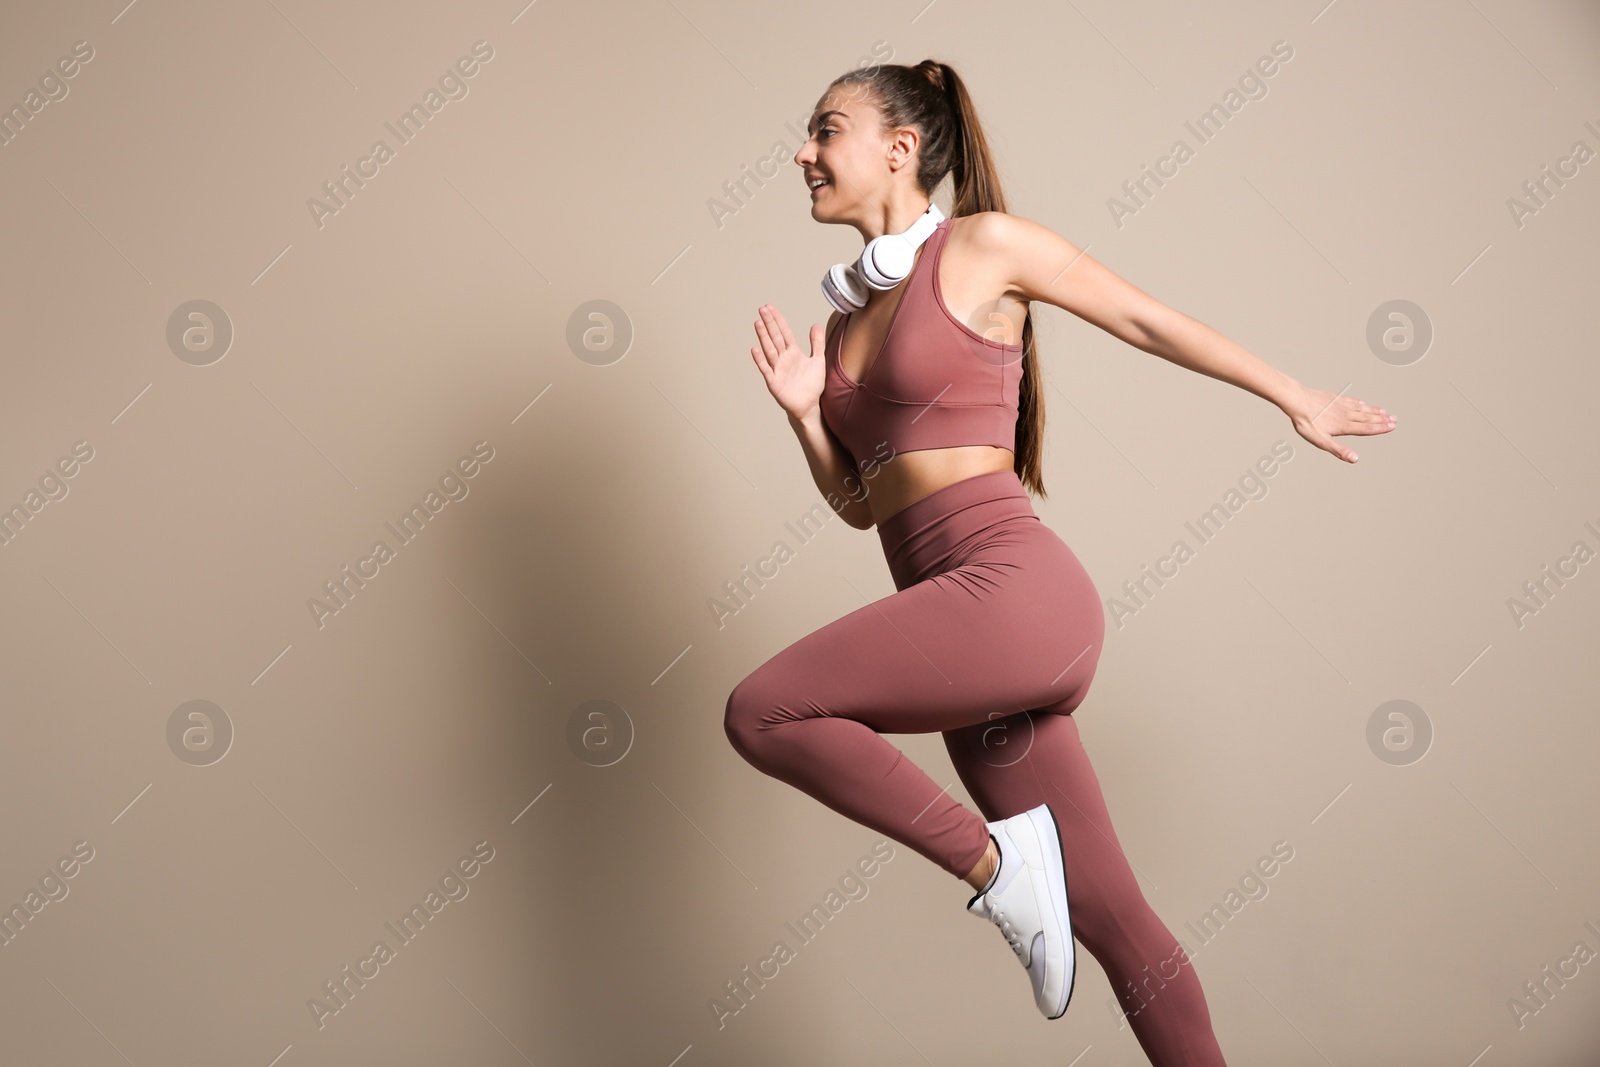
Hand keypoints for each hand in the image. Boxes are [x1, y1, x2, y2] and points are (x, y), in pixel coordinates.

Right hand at [749, 304, 825, 421]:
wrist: (810, 405)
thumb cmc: (812, 385)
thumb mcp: (818, 360)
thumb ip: (817, 343)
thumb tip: (815, 324)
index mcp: (793, 353)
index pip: (784, 332)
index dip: (778, 320)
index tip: (770, 307)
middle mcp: (783, 359)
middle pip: (775, 338)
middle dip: (769, 323)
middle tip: (762, 309)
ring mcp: (777, 369)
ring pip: (769, 350)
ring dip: (763, 336)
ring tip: (758, 323)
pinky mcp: (774, 382)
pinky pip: (766, 369)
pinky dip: (760, 360)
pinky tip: (755, 350)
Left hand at [1281, 383, 1396, 462]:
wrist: (1297, 401)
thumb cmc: (1307, 422)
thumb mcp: (1321, 441)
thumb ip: (1339, 450)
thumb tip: (1355, 459)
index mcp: (1344, 426)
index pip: (1366, 428)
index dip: (1380, 428)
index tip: (1392, 427)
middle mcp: (1346, 414)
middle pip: (1367, 417)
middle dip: (1382, 419)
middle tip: (1395, 419)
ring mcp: (1340, 405)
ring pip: (1361, 408)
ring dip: (1374, 410)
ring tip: (1385, 411)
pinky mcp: (1334, 398)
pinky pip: (1350, 401)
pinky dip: (1359, 403)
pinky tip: (1362, 403)